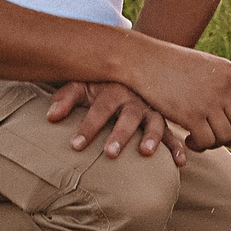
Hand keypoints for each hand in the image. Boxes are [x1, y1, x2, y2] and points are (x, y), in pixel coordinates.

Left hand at [48, 81, 185, 165]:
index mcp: (114, 89)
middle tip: (109, 153)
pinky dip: (178, 147)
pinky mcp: (164, 120)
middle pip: (129, 116)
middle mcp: (136, 99)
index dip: (88, 126)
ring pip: (156, 122)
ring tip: (146, 153)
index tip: (75, 146)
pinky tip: (180, 163)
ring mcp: (153, 109)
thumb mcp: (82, 85)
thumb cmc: (100, 84)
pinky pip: (174, 134)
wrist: (131, 68)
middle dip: (120, 134)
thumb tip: (50, 117)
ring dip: (152, 137)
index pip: (100, 108)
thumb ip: (65, 98)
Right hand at [116, 35, 230, 150]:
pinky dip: (199, 146)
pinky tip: (188, 140)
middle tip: (215, 138)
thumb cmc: (171, 64)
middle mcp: (224, 86)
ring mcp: (209, 100)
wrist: (142, 60)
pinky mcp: (191, 114)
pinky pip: (207, 141)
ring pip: (226, 136)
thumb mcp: (205, 66)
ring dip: (214, 144)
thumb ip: (223, 83)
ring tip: (200, 139)